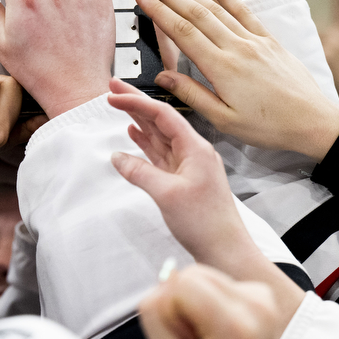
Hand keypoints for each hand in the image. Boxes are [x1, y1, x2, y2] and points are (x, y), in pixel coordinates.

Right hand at [108, 79, 255, 270]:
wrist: (225, 249)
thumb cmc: (207, 223)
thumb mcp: (167, 194)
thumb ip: (139, 172)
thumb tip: (118, 158)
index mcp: (195, 148)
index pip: (162, 115)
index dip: (136, 102)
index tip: (114, 95)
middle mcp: (193, 152)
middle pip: (160, 120)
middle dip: (136, 103)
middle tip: (113, 88)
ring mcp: (188, 165)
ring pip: (159, 135)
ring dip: (138, 120)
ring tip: (119, 105)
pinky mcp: (182, 178)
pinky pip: (160, 153)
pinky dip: (145, 142)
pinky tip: (133, 135)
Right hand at [138, 264, 282, 338]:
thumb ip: (156, 316)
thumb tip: (164, 275)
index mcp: (235, 328)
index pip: (181, 282)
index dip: (171, 309)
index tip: (185, 338)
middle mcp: (256, 308)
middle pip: (194, 273)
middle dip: (183, 302)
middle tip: (195, 338)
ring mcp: (264, 300)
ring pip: (205, 275)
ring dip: (197, 301)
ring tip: (208, 336)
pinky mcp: (264, 295)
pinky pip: (220, 281)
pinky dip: (212, 301)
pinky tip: (220, 330)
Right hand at [139, 0, 338, 161]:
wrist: (313, 122)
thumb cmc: (270, 126)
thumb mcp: (224, 121)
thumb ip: (192, 95)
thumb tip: (165, 77)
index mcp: (221, 68)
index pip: (182, 32)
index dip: (159, 12)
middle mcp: (236, 47)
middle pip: (195, 13)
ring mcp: (253, 40)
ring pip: (215, 8)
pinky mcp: (268, 39)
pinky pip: (243, 10)